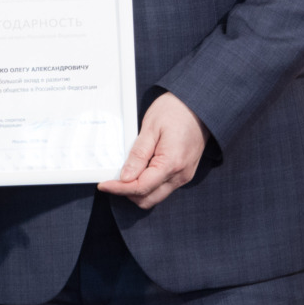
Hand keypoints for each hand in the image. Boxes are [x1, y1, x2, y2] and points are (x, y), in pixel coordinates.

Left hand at [99, 92, 205, 209]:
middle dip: (127, 193)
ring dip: (138, 190)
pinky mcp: (184, 173)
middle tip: (113, 179)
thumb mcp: (151, 128)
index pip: (140, 187)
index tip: (104, 185)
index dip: (119, 189)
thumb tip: (125, 177)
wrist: (199, 104)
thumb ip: (138, 155)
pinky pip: (163, 188)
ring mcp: (184, 176)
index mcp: (172, 163)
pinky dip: (148, 185)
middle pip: (147, 199)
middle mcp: (180, 175)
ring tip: (126, 172)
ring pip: (155, 196)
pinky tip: (140, 169)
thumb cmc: (176, 110)